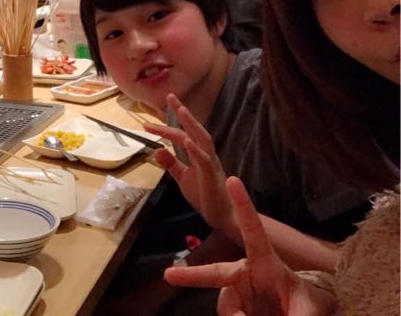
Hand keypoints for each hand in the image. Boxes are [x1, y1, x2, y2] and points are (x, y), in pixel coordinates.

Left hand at [144, 93, 233, 233]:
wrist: (223, 217)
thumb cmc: (206, 196)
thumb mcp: (183, 178)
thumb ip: (171, 164)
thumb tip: (157, 150)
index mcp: (199, 154)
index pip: (181, 136)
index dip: (165, 128)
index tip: (147, 124)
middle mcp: (206, 155)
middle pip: (194, 129)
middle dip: (183, 112)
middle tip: (170, 96)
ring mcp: (211, 164)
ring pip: (202, 138)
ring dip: (191, 123)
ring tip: (181, 109)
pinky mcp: (212, 176)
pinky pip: (205, 160)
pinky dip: (196, 149)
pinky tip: (186, 140)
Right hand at [164, 177, 336, 315]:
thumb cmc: (310, 305)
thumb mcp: (310, 310)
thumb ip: (292, 315)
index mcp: (267, 262)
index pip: (253, 230)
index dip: (242, 205)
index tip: (232, 179)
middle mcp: (246, 274)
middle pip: (216, 273)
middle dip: (192, 274)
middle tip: (169, 274)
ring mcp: (238, 292)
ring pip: (226, 307)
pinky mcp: (235, 309)